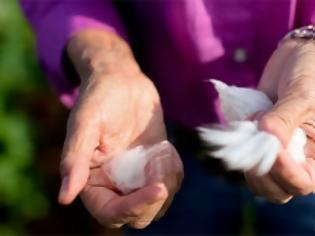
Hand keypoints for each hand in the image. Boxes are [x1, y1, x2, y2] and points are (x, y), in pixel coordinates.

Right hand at [58, 30, 182, 227]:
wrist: (122, 82)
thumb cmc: (99, 98)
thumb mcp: (84, 124)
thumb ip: (74, 159)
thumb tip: (64, 197)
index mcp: (91, 180)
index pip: (110, 212)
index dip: (133, 208)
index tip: (157, 189)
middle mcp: (113, 184)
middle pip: (138, 217)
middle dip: (153, 200)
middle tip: (159, 165)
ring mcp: (136, 177)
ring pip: (159, 204)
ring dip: (167, 182)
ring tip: (160, 151)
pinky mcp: (153, 167)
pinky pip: (171, 183)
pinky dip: (174, 171)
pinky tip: (165, 149)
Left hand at [245, 39, 314, 203]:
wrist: (297, 58)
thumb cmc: (311, 73)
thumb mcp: (303, 95)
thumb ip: (285, 119)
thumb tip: (267, 137)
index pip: (302, 183)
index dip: (284, 173)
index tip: (271, 147)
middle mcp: (299, 160)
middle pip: (276, 190)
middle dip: (260, 171)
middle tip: (254, 140)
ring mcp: (277, 154)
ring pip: (257, 178)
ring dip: (247, 159)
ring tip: (254, 123)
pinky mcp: (259, 144)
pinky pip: (245, 158)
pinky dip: (238, 146)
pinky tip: (247, 120)